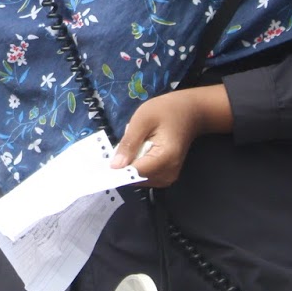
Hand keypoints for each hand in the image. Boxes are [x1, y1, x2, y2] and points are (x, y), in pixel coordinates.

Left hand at [109, 86, 231, 187]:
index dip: (116, 171)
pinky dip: (137, 165)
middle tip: (115, 149)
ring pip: (139, 179)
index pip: (135, 173)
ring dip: (129, 166)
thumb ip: (129, 143)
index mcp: (165, 158)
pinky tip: (136, 152)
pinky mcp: (166, 175)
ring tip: (128, 147)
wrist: (191, 112)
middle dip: (122, 167)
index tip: (100, 165)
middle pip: (136, 178)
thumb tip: (114, 166)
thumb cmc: (166, 111)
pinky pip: (145, 175)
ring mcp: (169, 176)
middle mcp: (169, 173)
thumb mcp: (142, 119)